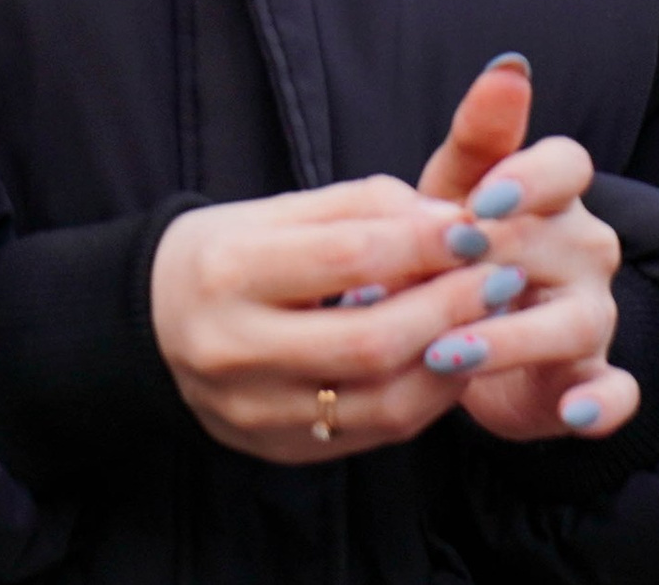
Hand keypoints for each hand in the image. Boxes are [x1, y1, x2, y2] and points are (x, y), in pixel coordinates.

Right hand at [150, 172, 522, 462]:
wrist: (156, 321)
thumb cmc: (229, 250)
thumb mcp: (280, 208)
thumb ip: (365, 207)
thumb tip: (452, 219)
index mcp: (230, 272)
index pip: (347, 258)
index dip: (422, 242)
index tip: (475, 224)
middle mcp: (235, 350)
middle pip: (371, 341)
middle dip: (451, 306)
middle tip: (502, 274)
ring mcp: (255, 413)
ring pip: (381, 403)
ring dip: (452, 359)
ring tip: (489, 317)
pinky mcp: (279, 451)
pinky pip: (373, 433)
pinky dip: (425, 396)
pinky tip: (451, 356)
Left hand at [412, 63, 636, 445]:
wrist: (465, 335)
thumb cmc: (461, 242)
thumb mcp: (457, 185)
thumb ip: (480, 132)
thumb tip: (509, 65)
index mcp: (555, 194)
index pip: (568, 164)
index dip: (531, 178)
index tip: (481, 200)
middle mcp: (585, 249)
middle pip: (565, 242)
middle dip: (501, 261)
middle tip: (443, 274)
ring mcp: (594, 316)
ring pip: (577, 321)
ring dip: (516, 337)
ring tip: (450, 353)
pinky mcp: (593, 381)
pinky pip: (616, 391)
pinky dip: (601, 402)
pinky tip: (572, 411)